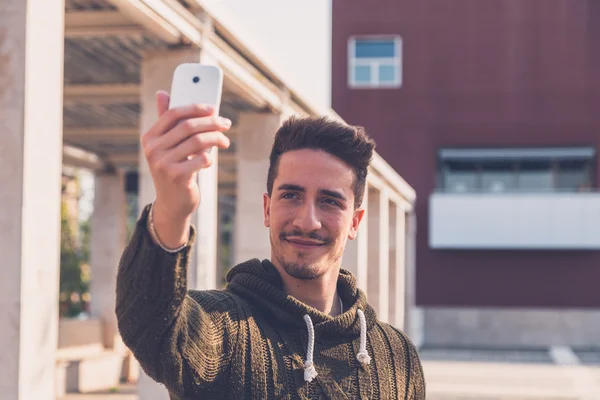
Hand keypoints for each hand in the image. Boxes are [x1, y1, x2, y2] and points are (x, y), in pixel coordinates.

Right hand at [142, 91, 230, 246]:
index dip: (195, 108)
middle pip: (188, 126)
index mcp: (150, 137)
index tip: (213, 108)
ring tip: (225, 141)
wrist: (172, 203)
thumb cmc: (174, 169)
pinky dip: (210, 157)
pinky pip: (200, 160)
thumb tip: (162, 93)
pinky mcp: (176, 177)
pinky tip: (211, 160)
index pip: (173, 113)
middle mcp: (153, 150)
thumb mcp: (168, 146)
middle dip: (211, 122)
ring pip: (197, 142)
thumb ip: (167, 122)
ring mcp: (163, 164)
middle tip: (226, 124)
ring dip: (216, 139)